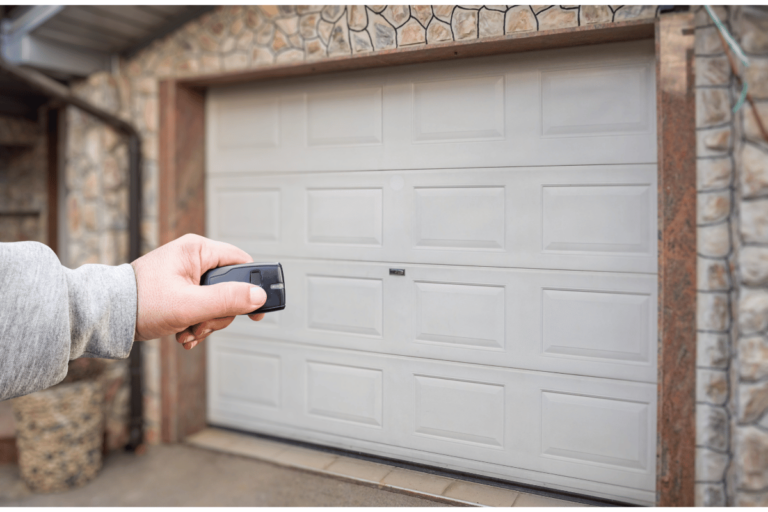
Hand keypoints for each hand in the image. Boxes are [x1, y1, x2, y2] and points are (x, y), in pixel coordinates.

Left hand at [130, 234, 266, 349]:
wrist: (106, 317)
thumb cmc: (140, 302)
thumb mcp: (189, 304)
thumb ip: (227, 300)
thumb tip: (259, 296)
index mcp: (197, 250)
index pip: (241, 262)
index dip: (253, 286)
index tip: (257, 309)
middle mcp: (194, 259)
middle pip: (230, 288)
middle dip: (220, 313)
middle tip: (202, 324)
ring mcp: (187, 275)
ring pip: (217, 302)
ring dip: (207, 323)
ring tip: (188, 331)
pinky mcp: (181, 290)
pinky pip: (203, 308)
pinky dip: (197, 324)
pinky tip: (184, 333)